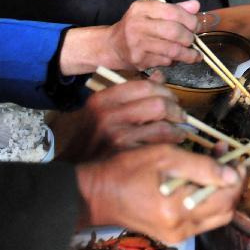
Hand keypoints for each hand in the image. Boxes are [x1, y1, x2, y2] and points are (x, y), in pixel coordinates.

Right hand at [57, 79, 186, 161]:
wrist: (69, 173)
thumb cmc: (87, 141)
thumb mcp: (101, 111)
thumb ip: (130, 94)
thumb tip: (160, 77)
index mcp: (103, 100)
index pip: (144, 85)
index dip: (165, 90)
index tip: (171, 98)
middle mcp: (109, 116)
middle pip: (157, 103)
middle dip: (175, 109)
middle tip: (180, 115)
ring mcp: (117, 137)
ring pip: (162, 126)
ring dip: (177, 129)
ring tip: (180, 132)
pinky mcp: (126, 157)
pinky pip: (159, 146)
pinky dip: (172, 143)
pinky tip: (173, 143)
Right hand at [77, 144, 242, 243]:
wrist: (95, 194)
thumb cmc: (125, 169)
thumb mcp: (164, 156)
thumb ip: (201, 165)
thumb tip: (233, 173)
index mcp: (178, 209)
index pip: (226, 197)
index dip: (237, 175)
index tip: (235, 156)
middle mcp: (180, 228)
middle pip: (225, 210)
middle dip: (232, 185)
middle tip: (228, 160)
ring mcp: (176, 234)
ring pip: (215, 216)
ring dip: (220, 191)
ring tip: (213, 165)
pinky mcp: (171, 233)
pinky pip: (200, 218)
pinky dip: (205, 199)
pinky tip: (198, 179)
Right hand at [105, 0, 201, 68]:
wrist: (112, 46)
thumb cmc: (137, 26)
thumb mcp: (152, 12)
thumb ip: (175, 8)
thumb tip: (196, 6)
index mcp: (142, 7)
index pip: (173, 12)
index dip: (190, 20)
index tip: (196, 26)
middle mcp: (138, 24)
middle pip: (174, 32)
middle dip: (189, 38)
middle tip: (193, 41)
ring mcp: (137, 43)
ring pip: (172, 50)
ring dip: (187, 54)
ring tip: (194, 55)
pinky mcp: (139, 60)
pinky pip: (165, 61)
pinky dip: (174, 61)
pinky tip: (175, 59)